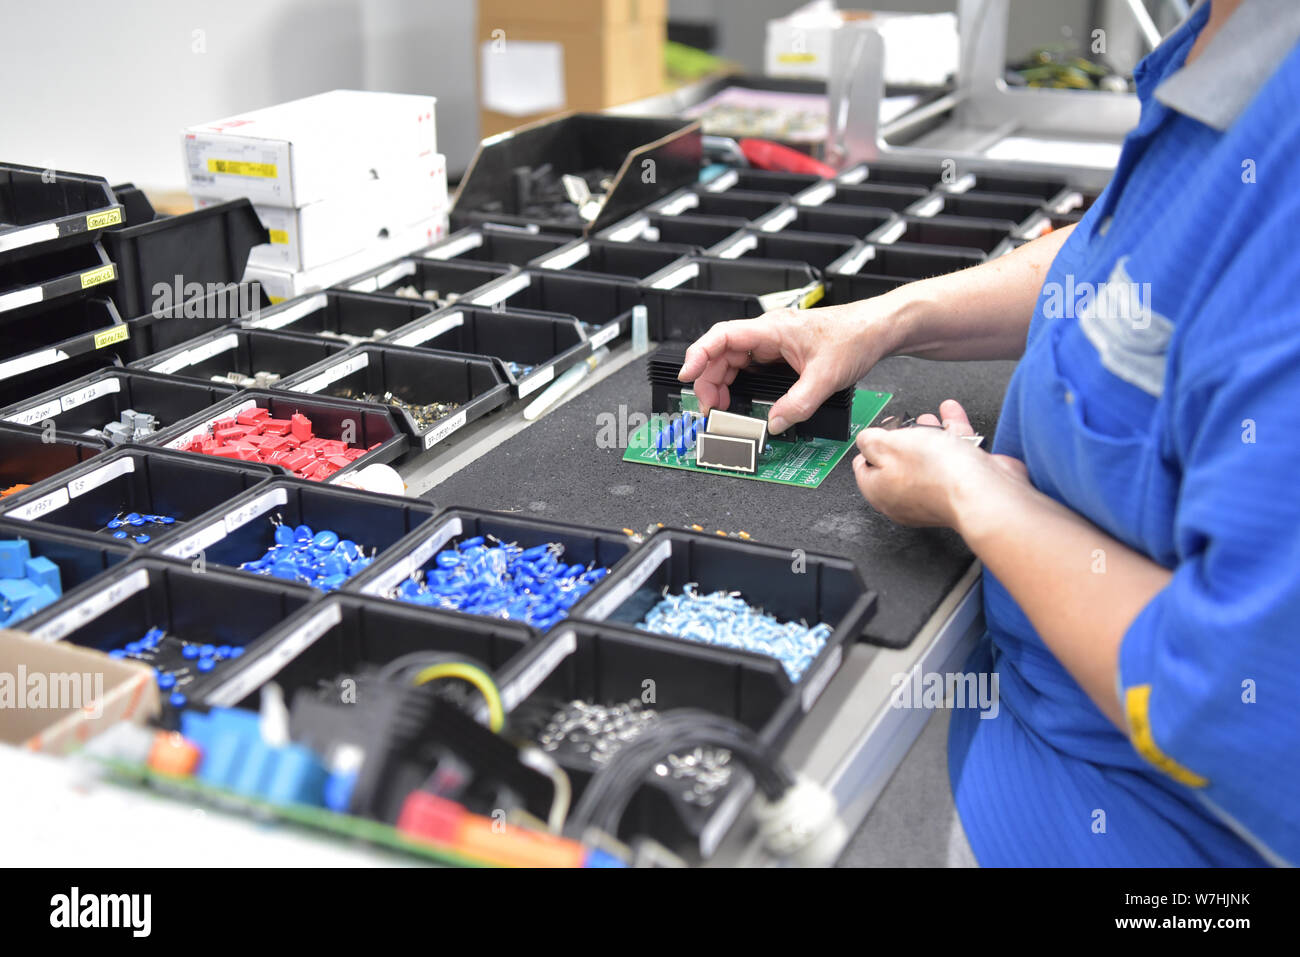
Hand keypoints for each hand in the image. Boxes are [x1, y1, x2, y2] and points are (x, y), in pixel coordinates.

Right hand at [677, 301, 900, 434]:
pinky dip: (739, 385)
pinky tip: (740, 401)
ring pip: (733, 362)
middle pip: (721, 354)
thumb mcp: (826, 377)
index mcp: (772, 329)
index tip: (686, 375)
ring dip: (722, 385)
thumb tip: (774, 424)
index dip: (698, 354)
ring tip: (721, 409)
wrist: (877, 330)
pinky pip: (749, 368)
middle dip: (709, 381)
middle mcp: (768, 334)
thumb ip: (798, 404)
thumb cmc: (854, 336)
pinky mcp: (780, 355)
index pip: (722, 336)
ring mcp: (772, 344)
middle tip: (710, 409)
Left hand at [852, 400, 1029, 526]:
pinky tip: (951, 415)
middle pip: (898, 464)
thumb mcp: (888, 444)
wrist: (983, 491)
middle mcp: (907, 498)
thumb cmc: (937, 474)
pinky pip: (954, 456)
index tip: (877, 432)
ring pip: (928, 458)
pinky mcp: (962, 484)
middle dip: (901, 439)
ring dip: (928, 434)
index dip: (870, 447)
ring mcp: (936, 492)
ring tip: (927, 418)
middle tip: (902, 425)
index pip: (865, 469)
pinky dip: (952, 434)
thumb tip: (865, 440)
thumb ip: (870, 440)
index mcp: (881, 492)